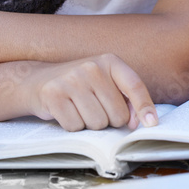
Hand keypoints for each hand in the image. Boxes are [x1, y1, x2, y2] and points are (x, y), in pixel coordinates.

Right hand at [22, 54, 157, 131]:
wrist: (38, 81)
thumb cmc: (79, 86)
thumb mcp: (104, 83)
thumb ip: (124, 98)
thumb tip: (136, 122)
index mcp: (109, 61)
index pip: (134, 85)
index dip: (145, 107)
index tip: (151, 124)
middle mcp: (92, 67)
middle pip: (117, 114)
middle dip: (109, 120)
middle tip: (94, 109)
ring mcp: (72, 80)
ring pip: (97, 123)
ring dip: (90, 124)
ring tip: (79, 109)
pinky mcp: (54, 95)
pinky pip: (75, 126)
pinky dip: (72, 126)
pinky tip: (66, 112)